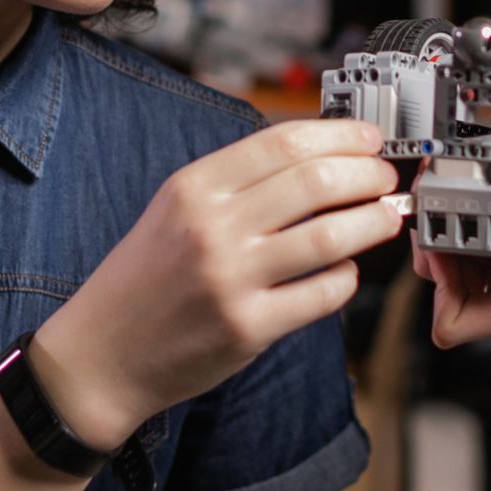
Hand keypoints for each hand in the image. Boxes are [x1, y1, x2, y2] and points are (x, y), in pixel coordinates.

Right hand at [31, 118, 403, 446]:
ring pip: (330, 236)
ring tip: (387, 217)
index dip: (339, 135)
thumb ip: (236, 181)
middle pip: (316, 182)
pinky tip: (346, 271)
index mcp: (194, 187)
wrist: (102, 354)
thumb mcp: (175, 209)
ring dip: (373, 221)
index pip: (283, 142)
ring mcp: (231, 279)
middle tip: (386, 178)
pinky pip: (323, 294)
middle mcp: (212, 228)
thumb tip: (315, 152)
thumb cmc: (145, 279)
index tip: (368, 138)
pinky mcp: (248, 328)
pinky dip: (347, 278)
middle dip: (367, 174)